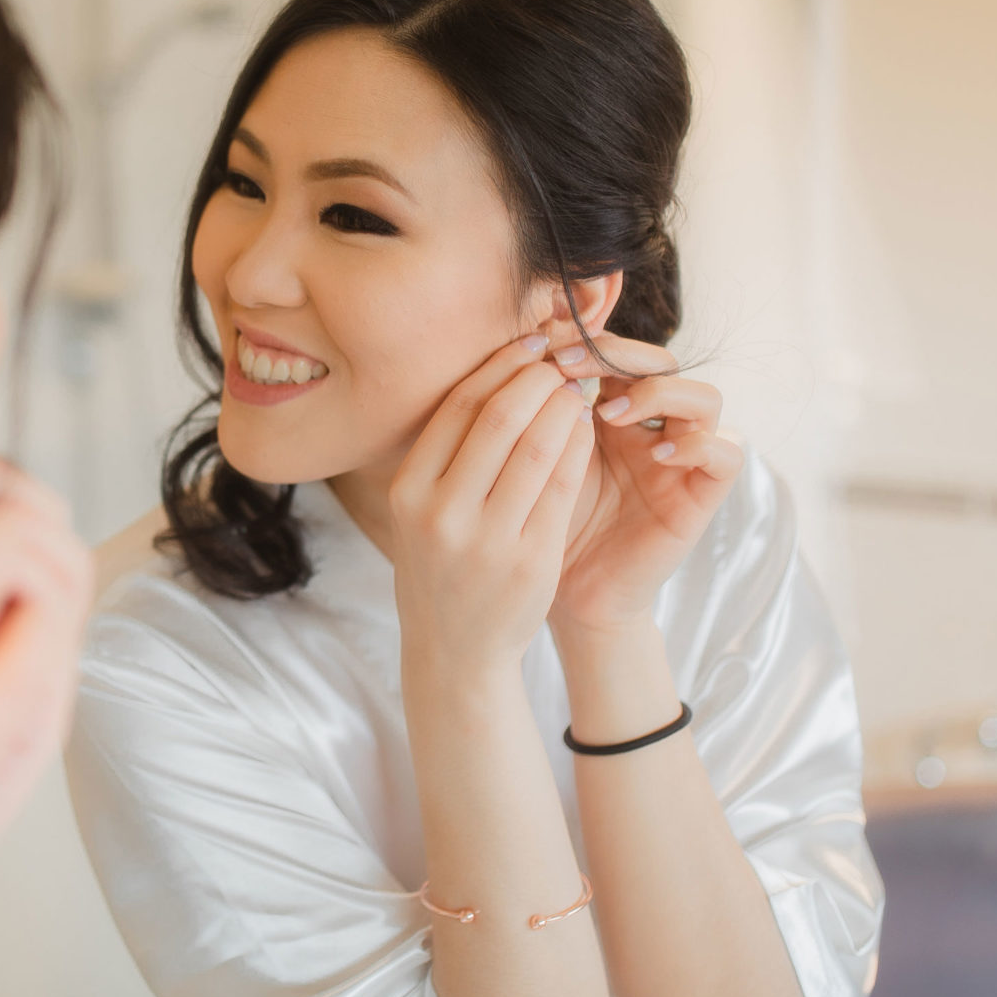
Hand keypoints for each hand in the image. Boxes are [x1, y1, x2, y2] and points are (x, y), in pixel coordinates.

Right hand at [389, 332, 597, 685]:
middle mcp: (441, 513)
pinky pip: (563, 486)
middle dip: (536, 378)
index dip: (498, 367)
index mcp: (409, 492)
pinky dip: (579, 446)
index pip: (456, 408)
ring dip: (564, 406)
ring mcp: (487, 540)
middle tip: (561, 359)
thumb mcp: (422, 511)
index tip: (527, 345)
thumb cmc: (442, 566)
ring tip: (579, 387)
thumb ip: (447, 455)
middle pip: (497, 419)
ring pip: (537, 447)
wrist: (456, 651)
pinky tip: (587, 428)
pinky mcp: (531, 560)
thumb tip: (494, 375)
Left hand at [545, 331, 743, 646]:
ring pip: (704, 397)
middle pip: (661, 361)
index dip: (584, 339)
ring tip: (612, 412)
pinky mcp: (703, 494)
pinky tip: (658, 454)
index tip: (541, 342)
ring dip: (659, 393)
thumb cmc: (540, 522)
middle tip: (569, 365)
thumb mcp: (532, 456)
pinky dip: (699, 444)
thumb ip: (535, 408)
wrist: (565, 592)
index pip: (615, 350)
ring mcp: (682, 457)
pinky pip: (726, 452)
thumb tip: (520, 341)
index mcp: (609, 408)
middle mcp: (652, 426)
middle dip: (617, 353)